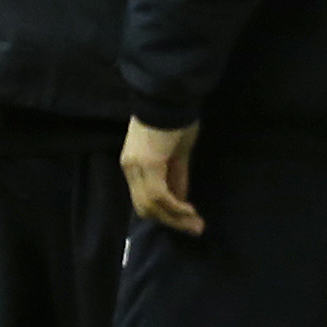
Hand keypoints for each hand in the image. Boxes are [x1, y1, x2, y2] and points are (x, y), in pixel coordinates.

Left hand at [122, 118, 204, 234]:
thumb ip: (176, 177)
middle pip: (145, 207)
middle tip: (194, 229)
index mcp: (134, 165)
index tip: (187, 222)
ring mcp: (137, 167)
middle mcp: (131, 168)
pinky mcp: (148, 165)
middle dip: (171, 221)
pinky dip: (175, 207)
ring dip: (174, 218)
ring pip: (151, 205)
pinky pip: (160, 195)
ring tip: (195, 225)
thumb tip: (180, 200)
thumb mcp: (178, 153)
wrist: (170, 97)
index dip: (164, 213)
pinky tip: (189, 211)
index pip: (144, 198)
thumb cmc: (175, 119)